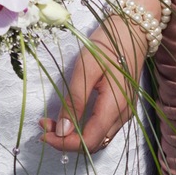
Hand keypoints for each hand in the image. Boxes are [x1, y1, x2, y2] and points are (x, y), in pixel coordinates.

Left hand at [39, 12, 147, 154]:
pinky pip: (101, 128)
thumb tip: (62, 131)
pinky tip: (69, 118)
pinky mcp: (122, 108)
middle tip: (44, 126)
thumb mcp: (86, 68)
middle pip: (93, 143)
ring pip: (97, 138)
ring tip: (52, 123)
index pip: (89, 140)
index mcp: (116, 106)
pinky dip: (83, 129)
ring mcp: (125, 112)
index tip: (43, 133)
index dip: (65, 143)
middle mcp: (123, 115)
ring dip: (74, 136)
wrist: (131, 31)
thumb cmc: (107, 46)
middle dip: (66, 140)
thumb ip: (75, 100)